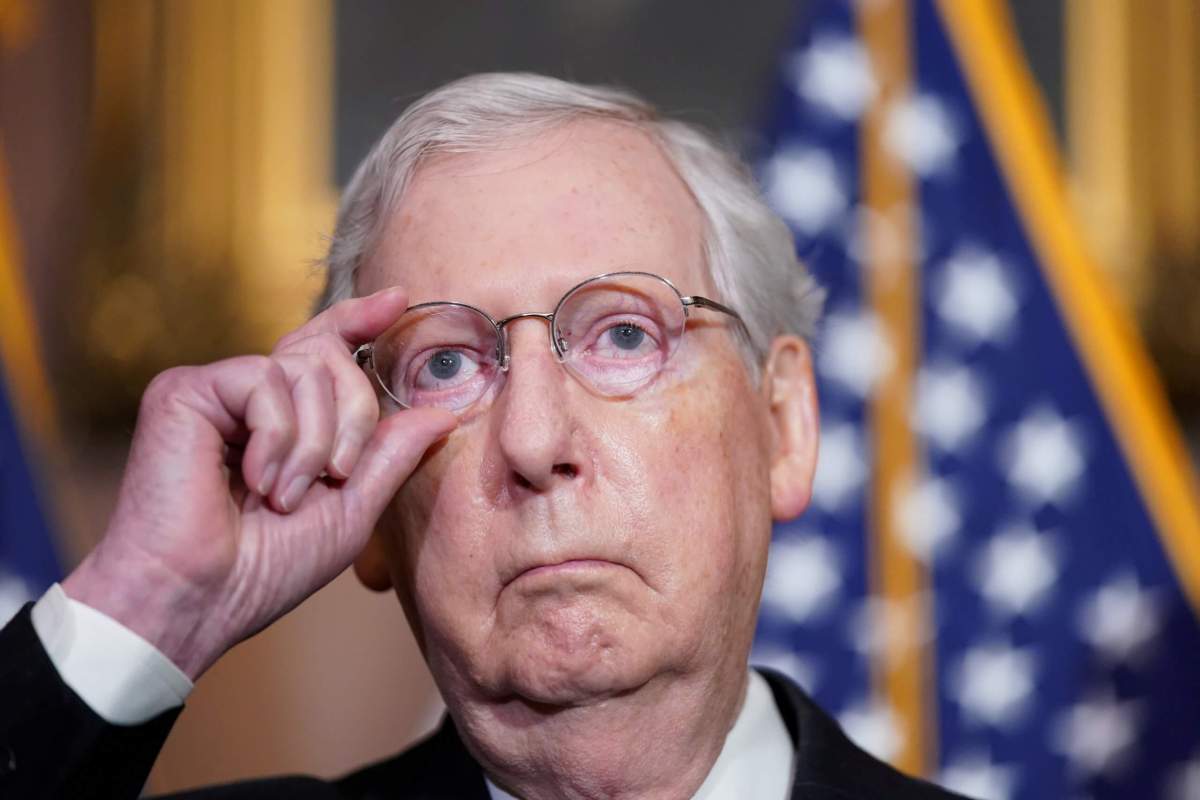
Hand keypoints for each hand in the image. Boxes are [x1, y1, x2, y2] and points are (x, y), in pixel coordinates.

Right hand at [62, 287, 454, 679]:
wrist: (197, 600)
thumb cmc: (265, 569)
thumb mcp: (349, 511)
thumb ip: (389, 457)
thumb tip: (441, 412)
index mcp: (284, 421)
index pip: (324, 352)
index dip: (358, 322)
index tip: (397, 301)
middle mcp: (249, 398)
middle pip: (328, 358)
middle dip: (353, 418)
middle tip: (335, 478)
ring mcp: (216, 390)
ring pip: (304, 370)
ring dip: (313, 441)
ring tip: (287, 497)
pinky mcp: (184, 390)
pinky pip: (263, 380)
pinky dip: (278, 435)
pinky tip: (259, 482)